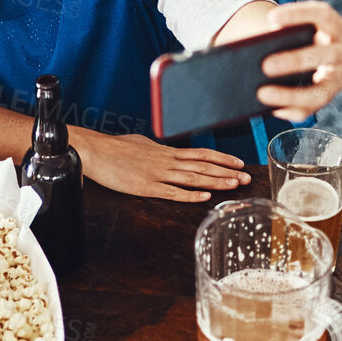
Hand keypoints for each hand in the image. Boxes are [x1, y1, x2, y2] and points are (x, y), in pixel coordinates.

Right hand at [74, 129, 252, 202]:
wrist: (95, 151)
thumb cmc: (115, 147)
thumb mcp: (142, 144)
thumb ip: (157, 150)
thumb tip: (166, 151)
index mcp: (166, 151)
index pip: (201, 153)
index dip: (221, 158)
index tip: (238, 162)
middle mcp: (166, 161)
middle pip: (202, 165)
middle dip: (226, 172)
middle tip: (246, 177)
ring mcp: (157, 174)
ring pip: (192, 178)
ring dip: (215, 181)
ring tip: (233, 185)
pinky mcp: (146, 187)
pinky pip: (172, 191)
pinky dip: (189, 194)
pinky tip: (204, 196)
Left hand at [255, 1, 341, 121]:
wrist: (311, 51)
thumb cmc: (298, 35)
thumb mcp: (296, 29)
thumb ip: (282, 33)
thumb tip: (252, 49)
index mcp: (336, 26)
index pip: (323, 15)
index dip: (298, 15)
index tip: (270, 19)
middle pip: (327, 55)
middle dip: (296, 61)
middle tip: (266, 65)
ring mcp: (339, 78)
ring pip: (320, 91)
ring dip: (290, 94)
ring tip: (262, 93)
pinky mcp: (328, 96)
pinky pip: (311, 109)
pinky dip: (290, 109)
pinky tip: (271, 109)